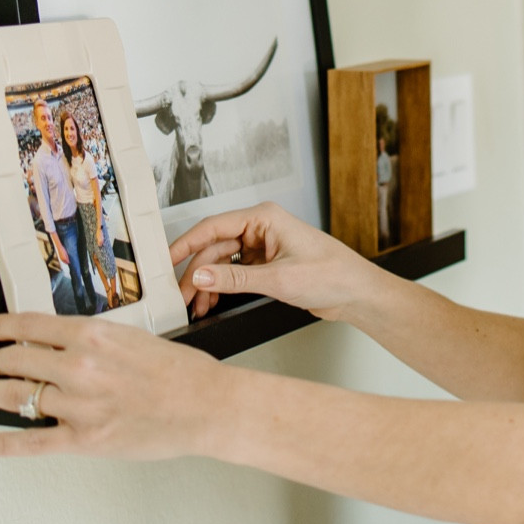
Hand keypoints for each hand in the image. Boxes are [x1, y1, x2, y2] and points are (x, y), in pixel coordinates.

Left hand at [0, 312, 228, 458]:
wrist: (208, 406)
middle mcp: (81, 367)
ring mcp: (79, 406)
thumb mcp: (134, 338)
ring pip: (16, 396)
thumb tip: (58, 345)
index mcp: (94, 336)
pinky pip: (30, 442)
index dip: (1, 327)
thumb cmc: (181, 373)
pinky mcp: (84, 440)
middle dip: (0, 361)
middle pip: (16, 360)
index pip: (30, 326)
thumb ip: (94, 342)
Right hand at [168, 201, 378, 321]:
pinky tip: (212, 302)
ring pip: (222, 263)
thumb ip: (234, 278)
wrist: (357, 294)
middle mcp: (262, 228)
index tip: (166, 260)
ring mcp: (264, 247)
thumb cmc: (332, 274)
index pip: (213, 226)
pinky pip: (235, 274)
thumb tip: (200, 274)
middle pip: (214, 247)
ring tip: (196, 305)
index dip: (185, 243)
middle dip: (196, 272)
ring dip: (208, 284)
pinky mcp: (267, 265)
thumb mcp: (278, 279)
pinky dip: (222, 288)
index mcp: (265, 217)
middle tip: (181, 295)